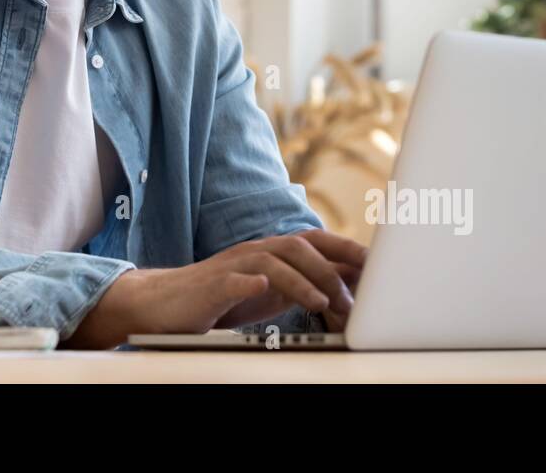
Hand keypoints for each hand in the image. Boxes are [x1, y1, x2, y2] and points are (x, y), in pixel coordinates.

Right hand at [211, 229, 365, 331]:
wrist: (169, 301)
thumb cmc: (225, 297)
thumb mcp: (272, 290)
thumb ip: (304, 282)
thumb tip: (346, 283)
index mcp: (272, 252)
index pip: (315, 242)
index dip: (346, 249)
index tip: (376, 265)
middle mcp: (255, 252)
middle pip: (297, 246)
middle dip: (328, 270)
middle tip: (349, 300)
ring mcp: (233, 266)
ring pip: (271, 262)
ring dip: (300, 281)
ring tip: (321, 303)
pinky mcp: (212, 286)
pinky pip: (233, 280)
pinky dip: (250, 282)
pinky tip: (262, 288)